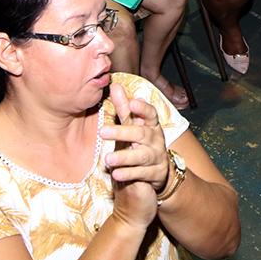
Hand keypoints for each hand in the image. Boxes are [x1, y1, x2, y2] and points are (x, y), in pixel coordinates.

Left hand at [100, 82, 166, 230]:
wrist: (158, 172)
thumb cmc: (142, 143)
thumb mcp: (134, 125)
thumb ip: (124, 107)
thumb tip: (115, 85)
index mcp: (151, 125)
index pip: (150, 114)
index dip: (142, 108)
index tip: (132, 102)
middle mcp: (156, 140)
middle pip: (141, 134)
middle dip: (122, 132)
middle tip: (102, 131)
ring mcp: (157, 157)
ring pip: (141, 156)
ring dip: (124, 157)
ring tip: (108, 159)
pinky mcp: (155, 174)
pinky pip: (142, 174)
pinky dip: (129, 174)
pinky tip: (116, 174)